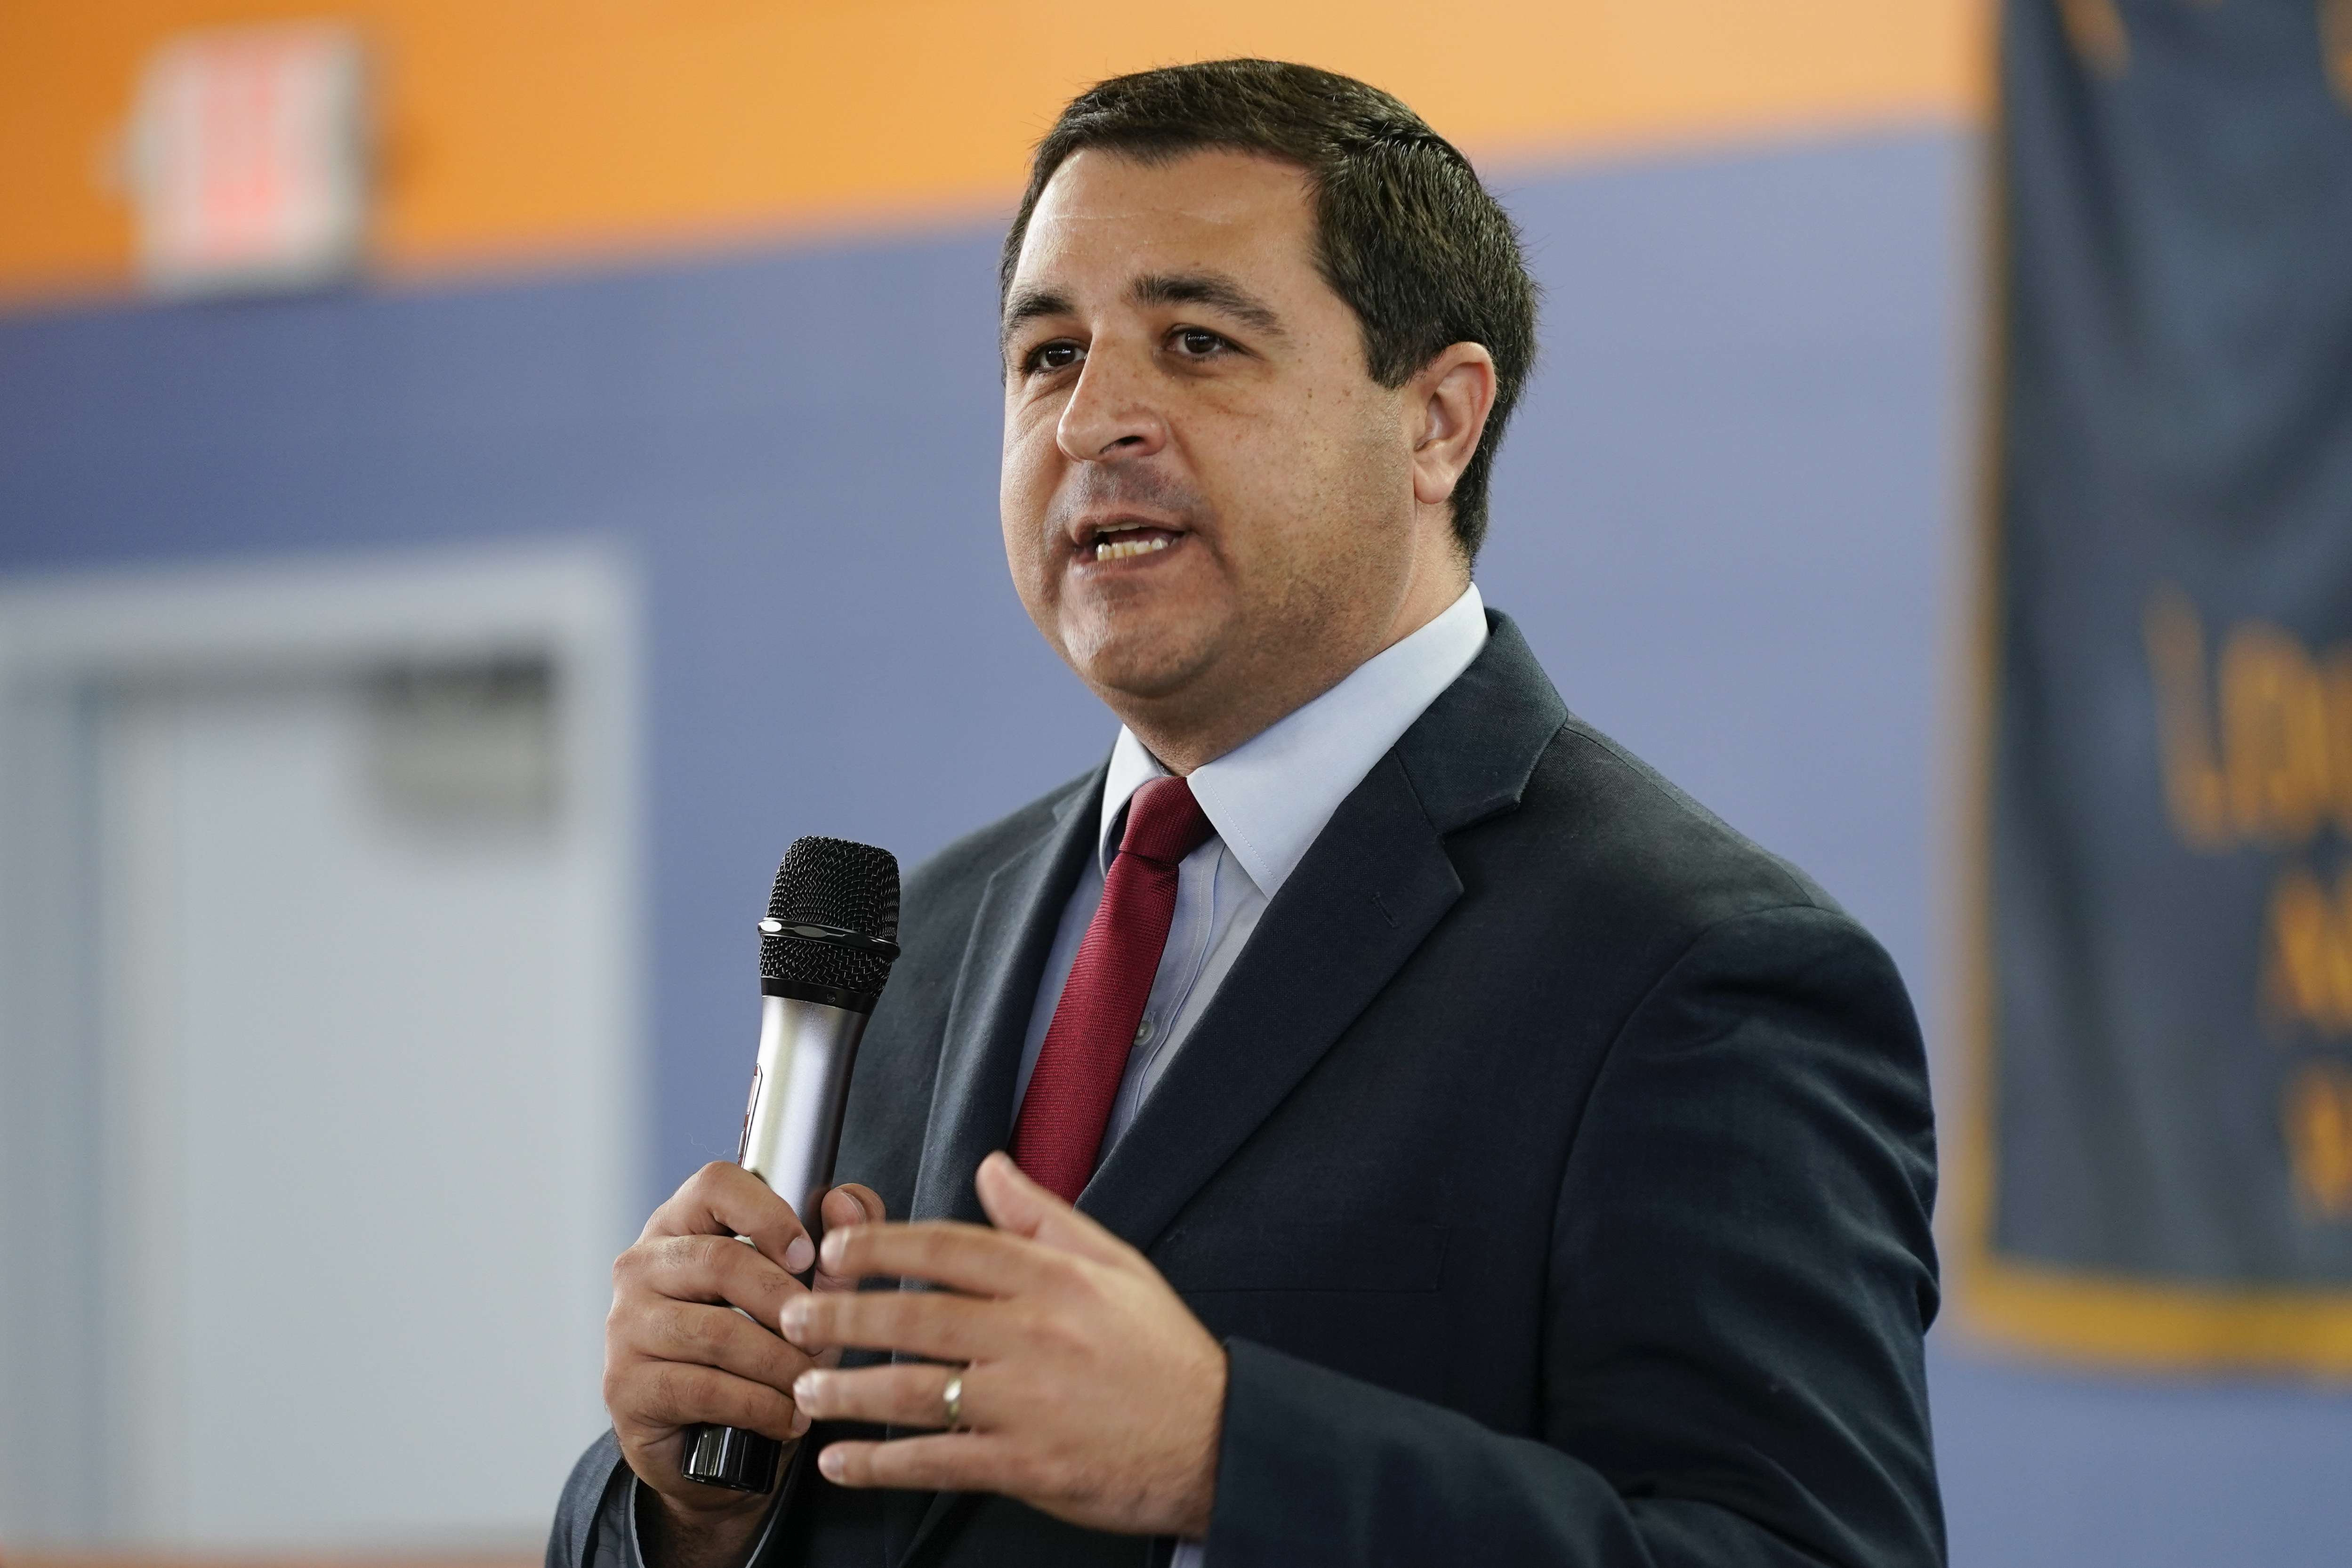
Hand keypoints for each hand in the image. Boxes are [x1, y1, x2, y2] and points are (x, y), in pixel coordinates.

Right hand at [603, 1163, 883, 1567]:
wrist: (710, 1444)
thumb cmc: (760, 1346)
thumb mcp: (806, 1291)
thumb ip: (837, 1239)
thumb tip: (845, 1201)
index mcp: (681, 1224)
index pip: (715, 1184)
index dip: (768, 1213)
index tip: (809, 1255)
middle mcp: (642, 1266)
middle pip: (722, 1262)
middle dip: (788, 1305)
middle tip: (823, 1338)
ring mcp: (625, 1325)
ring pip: (717, 1331)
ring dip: (780, 1363)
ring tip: (813, 1384)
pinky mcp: (625, 1385)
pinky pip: (704, 1388)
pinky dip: (759, 1406)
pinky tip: (787, 1417)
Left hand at [781, 1151, 1226, 1538]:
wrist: (1216, 1439)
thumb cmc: (1163, 1353)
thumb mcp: (1116, 1264)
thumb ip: (1043, 1216)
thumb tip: (991, 1168)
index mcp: (1053, 1280)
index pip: (951, 1248)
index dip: (883, 1247)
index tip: (836, 1250)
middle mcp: (1034, 1335)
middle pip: (917, 1317)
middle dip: (842, 1316)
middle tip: (791, 1316)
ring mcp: (1026, 1403)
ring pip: (916, 1391)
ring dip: (849, 1391)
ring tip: (805, 1388)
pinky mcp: (1026, 1464)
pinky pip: (937, 1461)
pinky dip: (881, 1465)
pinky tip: (843, 1463)